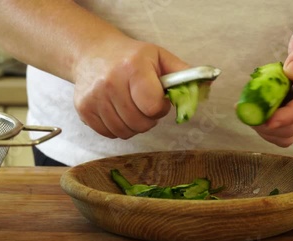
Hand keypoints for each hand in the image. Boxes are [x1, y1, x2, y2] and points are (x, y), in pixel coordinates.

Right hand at [73, 36, 188, 138]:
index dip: (160, 108)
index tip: (158, 99)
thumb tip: (209, 83)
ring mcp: (94, 97)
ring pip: (124, 132)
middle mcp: (110, 82)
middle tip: (145, 105)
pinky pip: (109, 134)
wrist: (93, 54)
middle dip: (148, 119)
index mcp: (133, 67)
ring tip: (133, 108)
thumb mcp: (159, 57)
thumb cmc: (132, 57)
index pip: (152, 106)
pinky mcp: (83, 109)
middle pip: (139, 123)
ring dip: (134, 125)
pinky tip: (118, 111)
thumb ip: (183, 74)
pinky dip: (118, 128)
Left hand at [253, 23, 292, 146]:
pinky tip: (257, 116)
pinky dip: (269, 131)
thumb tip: (291, 71)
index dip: (287, 116)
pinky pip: (285, 133)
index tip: (268, 120)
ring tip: (249, 114)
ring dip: (267, 131)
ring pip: (289, 134)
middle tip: (247, 113)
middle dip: (270, 125)